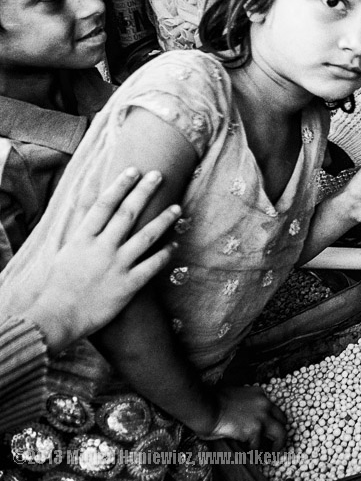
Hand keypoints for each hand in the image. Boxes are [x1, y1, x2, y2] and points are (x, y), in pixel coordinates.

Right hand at [1, 168, 178, 352]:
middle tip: (159, 175)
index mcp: (82, 239)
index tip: (134, 170)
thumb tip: (87, 190)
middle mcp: (101, 248)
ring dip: (164, 220)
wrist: (57, 317)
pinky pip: (152, 265)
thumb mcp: (67, 246)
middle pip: (127, 214)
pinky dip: (166, 253)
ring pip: (146, 236)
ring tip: (178, 208)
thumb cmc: (59, 282)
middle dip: (144, 192)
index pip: (104, 205)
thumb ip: (80, 219)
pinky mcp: (128, 285)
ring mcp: (116, 266)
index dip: (120, 185)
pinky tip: (176, 244)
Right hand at [204, 385, 287, 449]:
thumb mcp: (234, 395)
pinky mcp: (255, 430)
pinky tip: (248, 454)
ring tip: (270, 454)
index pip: (273, 408)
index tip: (268, 429)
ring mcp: (261, 417)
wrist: (205, 407)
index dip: (272, 420)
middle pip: (283, 420)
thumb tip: (243, 416)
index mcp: (258, 394)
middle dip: (280, 433)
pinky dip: (253, 452)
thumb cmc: (212, 402)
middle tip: (275, 443)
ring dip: (276, 446)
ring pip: (281, 434)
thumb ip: (244, 403)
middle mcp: (264, 404)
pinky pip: (258, 445)